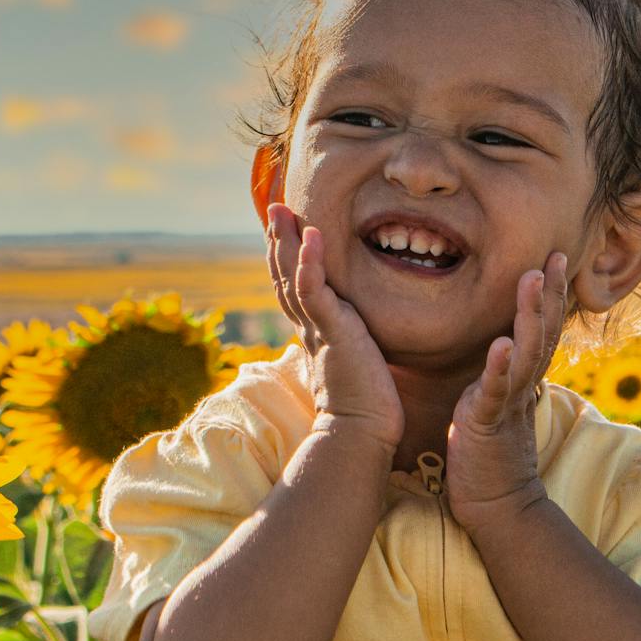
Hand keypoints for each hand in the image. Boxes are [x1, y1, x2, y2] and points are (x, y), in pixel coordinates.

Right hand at [266, 203, 404, 452]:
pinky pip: (315, 291)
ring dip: (286, 242)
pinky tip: (312, 235)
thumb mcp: (358, 365)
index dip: (289, 259)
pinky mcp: (332, 331)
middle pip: (286, 276)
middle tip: (274, 209)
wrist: (362, 432)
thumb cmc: (366, 406)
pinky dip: (311, 263)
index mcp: (317, 334)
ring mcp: (319, 328)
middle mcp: (311, 328)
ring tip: (281, 212)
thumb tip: (358, 340)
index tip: (287, 231)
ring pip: (293, 277)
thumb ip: (352, 347)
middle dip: (279, 241)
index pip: (296, 289)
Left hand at [446, 252, 567, 535]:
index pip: (543, 330)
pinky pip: (495, 392)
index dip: (551, 295)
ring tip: (530, 280)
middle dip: (548, 294)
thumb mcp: (497, 404)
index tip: (554, 257)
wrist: (498, 507)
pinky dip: (499, 368)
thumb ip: (504, 377)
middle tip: (554, 255)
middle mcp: (522, 386)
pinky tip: (502, 344)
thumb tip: (505, 347)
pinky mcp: (488, 424)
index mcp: (523, 380)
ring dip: (529, 316)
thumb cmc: (491, 455)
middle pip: (543, 333)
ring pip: (525, 354)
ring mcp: (508, 404)